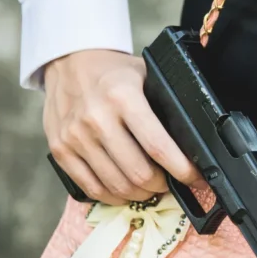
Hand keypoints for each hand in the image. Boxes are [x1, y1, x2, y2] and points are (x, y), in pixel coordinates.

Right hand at [43, 50, 205, 205]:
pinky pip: (91, 188)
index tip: (195, 179)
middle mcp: (97, 118)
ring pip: (117, 186)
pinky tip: (125, 191)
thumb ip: (164, 105)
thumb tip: (191, 143)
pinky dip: (114, 196)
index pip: (158, 146)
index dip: (182, 170)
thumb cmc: (114, 73)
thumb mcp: (145, 76)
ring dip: (140, 194)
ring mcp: (75, 136)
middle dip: (162, 186)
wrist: (69, 61)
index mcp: (123, 97)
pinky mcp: (60, 150)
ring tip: (150, 187)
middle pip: (138, 173)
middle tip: (170, 182)